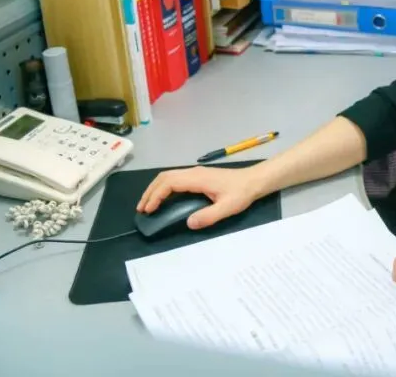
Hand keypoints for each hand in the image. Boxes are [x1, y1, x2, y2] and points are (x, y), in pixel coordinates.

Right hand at [136, 165, 264, 229]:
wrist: (254, 181)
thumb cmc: (241, 193)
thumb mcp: (227, 207)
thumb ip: (208, 216)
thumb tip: (188, 223)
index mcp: (197, 178)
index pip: (170, 183)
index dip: (156, 196)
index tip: (149, 209)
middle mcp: (193, 172)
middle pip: (165, 177)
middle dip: (150, 191)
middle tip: (141, 209)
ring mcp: (195, 173)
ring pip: (169, 176)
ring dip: (155, 188)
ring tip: (147, 204)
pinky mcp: (198, 176)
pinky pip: (175, 178)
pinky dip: (164, 187)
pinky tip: (163, 198)